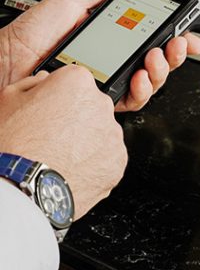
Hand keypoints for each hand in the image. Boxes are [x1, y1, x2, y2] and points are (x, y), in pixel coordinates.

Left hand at [0, 0, 199, 108]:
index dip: (173, 33)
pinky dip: (143, 89)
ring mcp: (108, 81)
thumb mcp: (69, 3)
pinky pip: (132, 100)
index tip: (187, 29)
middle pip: (157, 59)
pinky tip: (140, 76)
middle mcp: (113, 59)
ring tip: (156, 57)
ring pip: (150, 81)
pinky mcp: (100, 101)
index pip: (150, 35)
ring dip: (162, 69)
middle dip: (175, 51)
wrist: (5, 66)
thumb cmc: (28, 36)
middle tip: (177, 43)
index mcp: (110, 36)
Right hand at [0, 66, 126, 218]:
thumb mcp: (7, 101)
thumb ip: (31, 84)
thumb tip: (44, 80)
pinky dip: (94, 163)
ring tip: (59, 156)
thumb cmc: (14, 145)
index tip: (48, 109)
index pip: (73, 81)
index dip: (57, 96)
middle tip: (51, 137)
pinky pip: (107, 157)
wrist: (24, 189)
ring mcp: (112, 134)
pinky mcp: (118, 160)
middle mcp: (101, 104)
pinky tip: (72, 169)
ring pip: (100, 133)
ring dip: (86, 141)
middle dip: (75, 118)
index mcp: (77, 83)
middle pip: (90, 107)